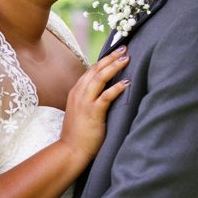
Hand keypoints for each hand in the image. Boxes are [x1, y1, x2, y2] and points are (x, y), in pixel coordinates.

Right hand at [60, 46, 129, 160]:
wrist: (71, 150)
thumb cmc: (78, 133)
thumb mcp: (81, 111)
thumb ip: (89, 99)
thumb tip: (104, 92)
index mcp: (76, 91)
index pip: (91, 70)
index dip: (103, 60)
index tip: (115, 51)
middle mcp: (79, 93)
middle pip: (96, 69)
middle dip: (110, 57)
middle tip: (124, 48)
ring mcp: (84, 102)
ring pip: (99, 78)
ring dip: (113, 67)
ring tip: (126, 58)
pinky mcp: (92, 112)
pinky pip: (105, 96)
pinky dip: (116, 88)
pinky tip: (127, 83)